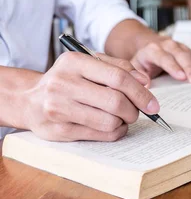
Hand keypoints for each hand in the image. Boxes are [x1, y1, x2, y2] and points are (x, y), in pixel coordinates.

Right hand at [23, 52, 159, 141]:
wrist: (28, 99)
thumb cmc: (68, 79)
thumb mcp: (90, 64)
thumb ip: (120, 67)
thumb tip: (146, 81)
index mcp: (74, 62)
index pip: (118, 78)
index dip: (141, 93)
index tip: (153, 104)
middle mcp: (63, 84)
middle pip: (116, 102)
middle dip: (134, 110)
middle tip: (137, 112)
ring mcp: (58, 109)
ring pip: (110, 122)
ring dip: (124, 122)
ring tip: (121, 117)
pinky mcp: (59, 130)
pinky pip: (101, 135)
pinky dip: (114, 132)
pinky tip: (111, 125)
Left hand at [131, 38, 190, 82]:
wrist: (148, 45)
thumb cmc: (143, 60)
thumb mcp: (135, 66)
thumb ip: (138, 75)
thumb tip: (146, 85)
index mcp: (153, 49)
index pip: (164, 58)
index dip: (173, 67)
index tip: (181, 77)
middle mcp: (167, 45)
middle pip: (181, 55)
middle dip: (190, 68)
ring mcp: (179, 47)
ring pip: (190, 55)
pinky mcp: (187, 51)